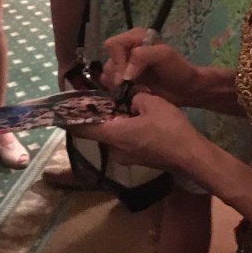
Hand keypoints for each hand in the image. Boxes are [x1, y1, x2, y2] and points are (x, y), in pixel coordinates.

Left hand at [73, 93, 200, 170]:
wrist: (191, 157)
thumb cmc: (170, 129)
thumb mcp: (151, 102)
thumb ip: (134, 96)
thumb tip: (129, 98)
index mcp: (114, 134)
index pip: (82, 128)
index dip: (69, 118)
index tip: (60, 108)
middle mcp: (114, 149)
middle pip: (98, 129)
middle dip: (99, 113)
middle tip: (99, 95)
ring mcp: (126, 157)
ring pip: (113, 133)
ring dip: (114, 120)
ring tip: (121, 102)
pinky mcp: (137, 158)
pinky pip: (124, 139)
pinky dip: (124, 127)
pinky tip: (135, 115)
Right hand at [102, 28, 197, 106]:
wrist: (185, 89)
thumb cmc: (178, 69)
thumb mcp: (163, 55)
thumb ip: (142, 57)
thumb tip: (124, 75)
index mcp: (135, 37)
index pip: (113, 45)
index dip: (118, 62)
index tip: (127, 78)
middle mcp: (127, 50)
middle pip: (109, 61)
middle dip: (118, 76)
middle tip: (132, 87)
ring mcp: (124, 67)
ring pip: (107, 75)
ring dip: (119, 86)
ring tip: (136, 90)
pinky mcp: (124, 82)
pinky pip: (110, 86)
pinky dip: (117, 92)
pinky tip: (130, 94)